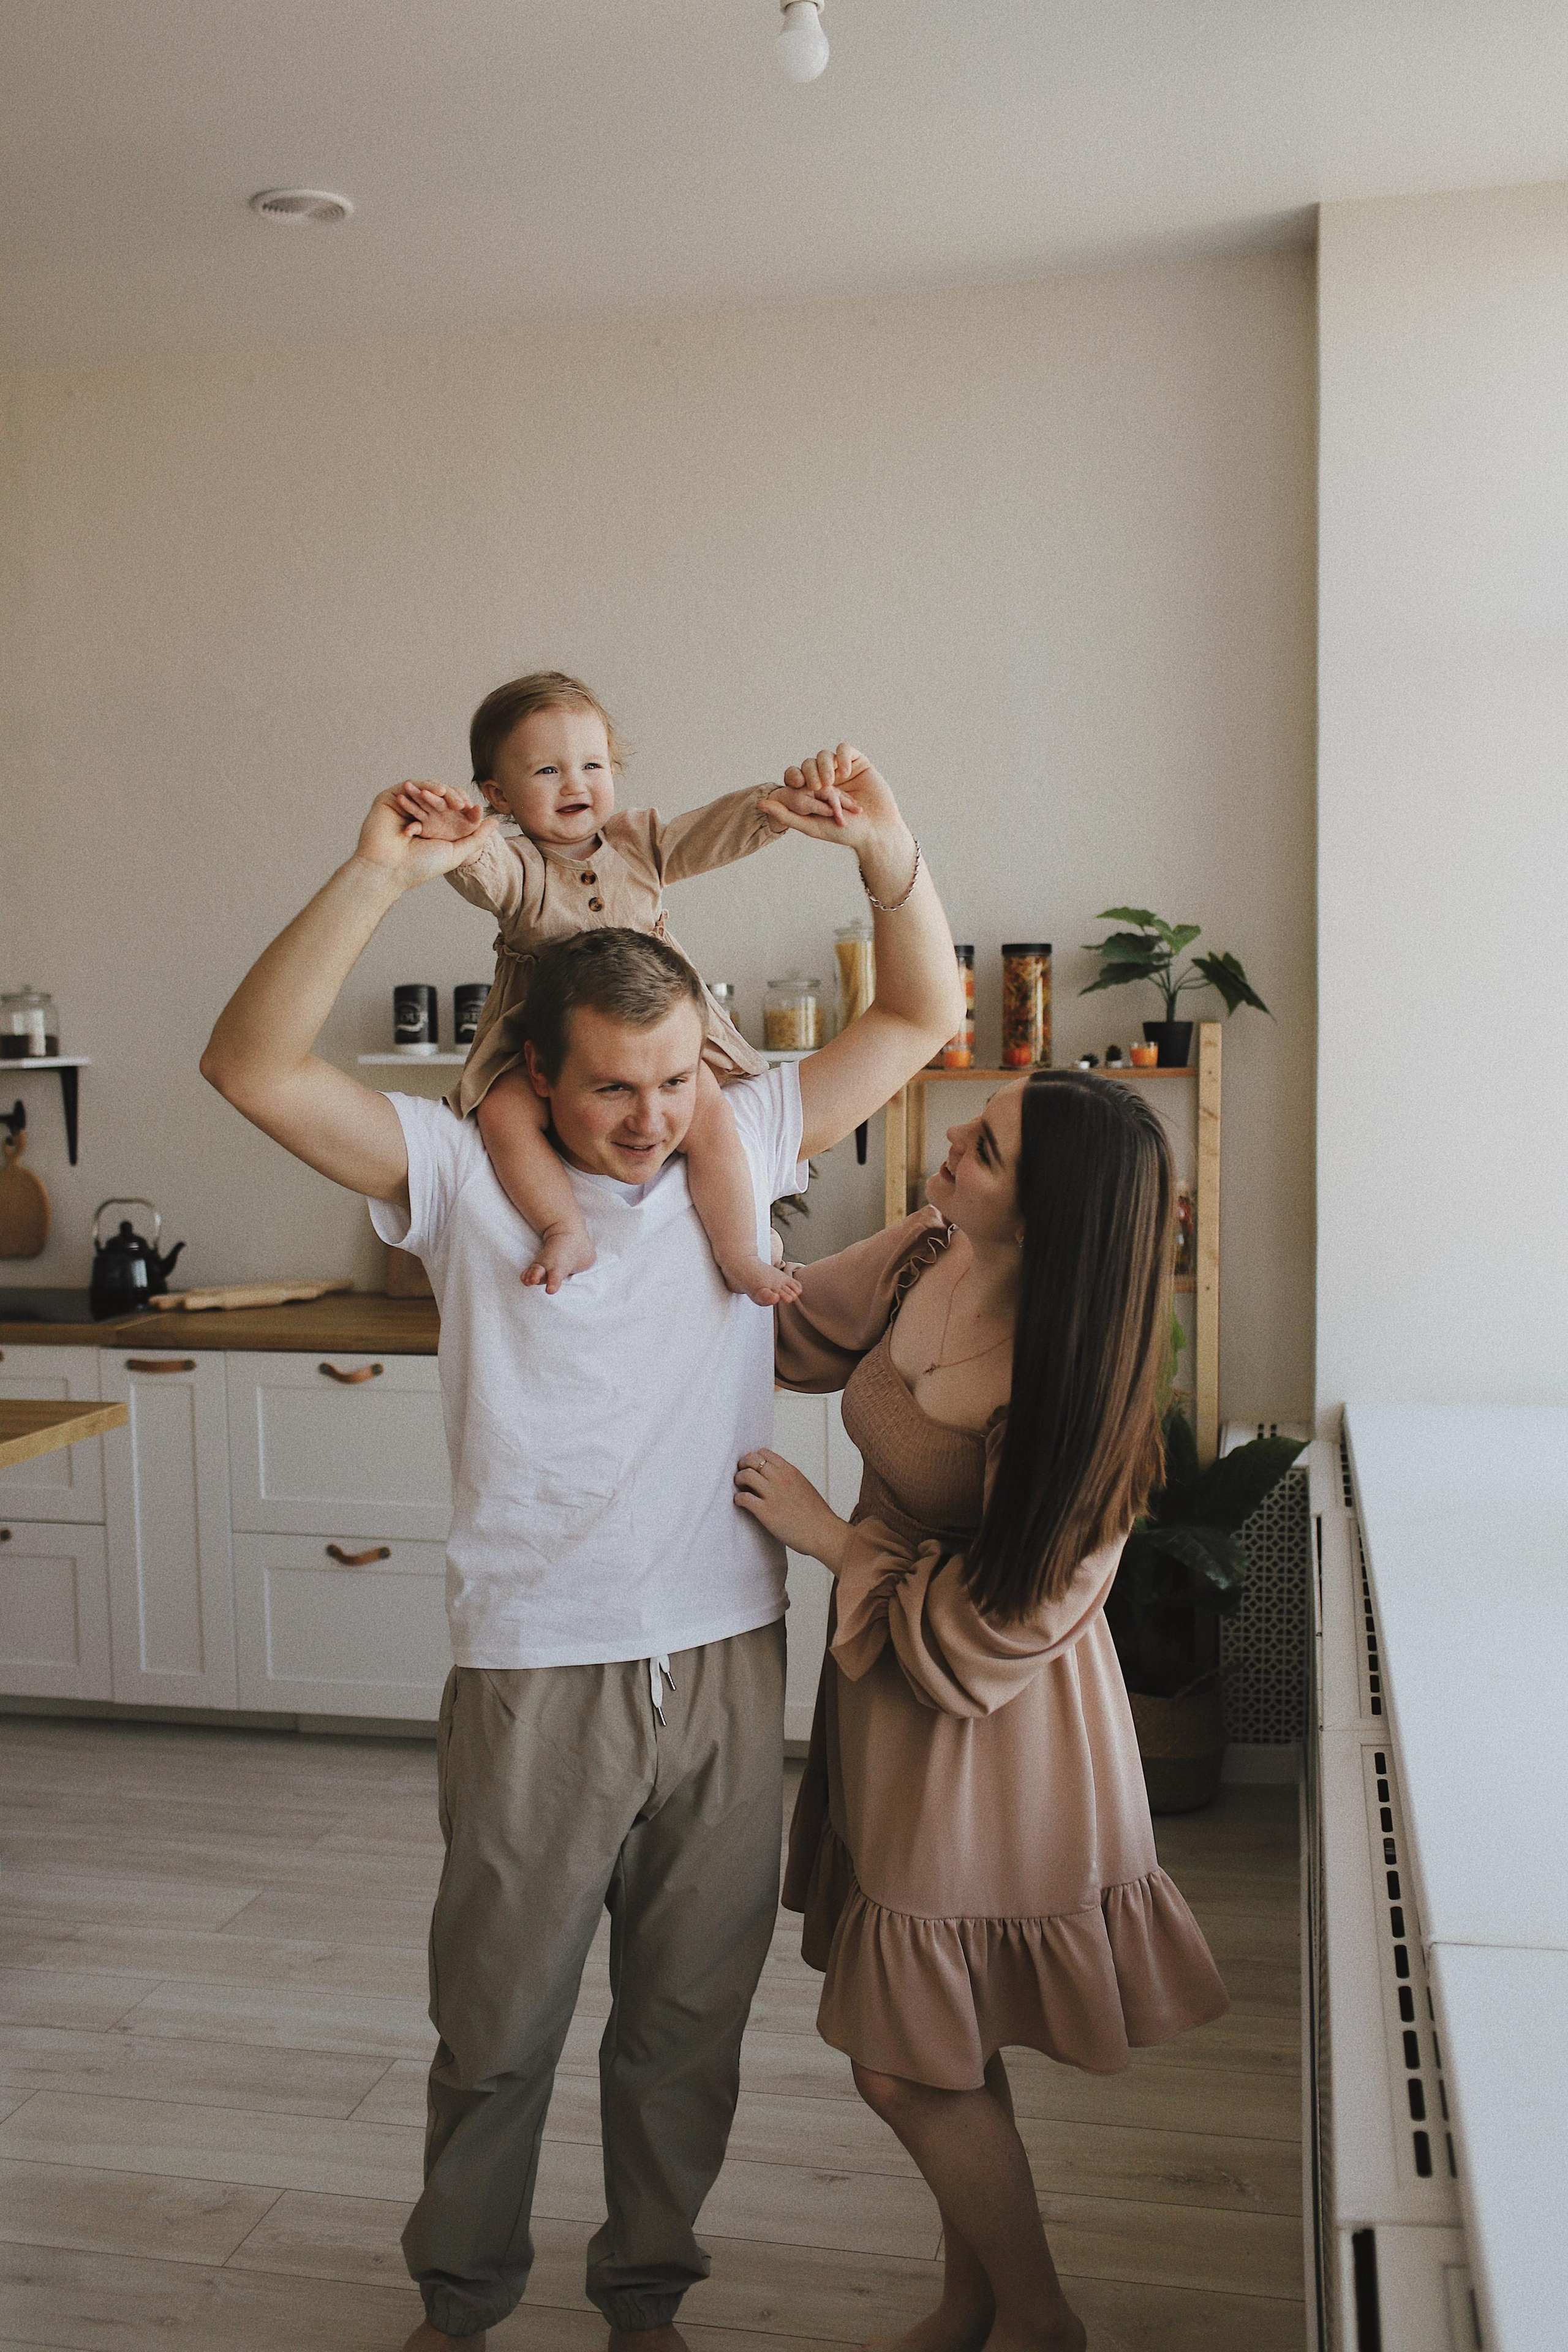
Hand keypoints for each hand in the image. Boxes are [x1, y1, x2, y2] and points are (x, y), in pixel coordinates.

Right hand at [352, 787, 498, 890]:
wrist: (390, 869)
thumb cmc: (420, 866)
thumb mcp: (456, 852)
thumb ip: (476, 837)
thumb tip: (494, 822)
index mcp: (433, 829)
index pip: (452, 811)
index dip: (465, 808)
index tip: (475, 810)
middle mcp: (418, 816)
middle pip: (440, 799)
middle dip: (454, 798)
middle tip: (462, 804)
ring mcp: (404, 806)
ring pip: (426, 791)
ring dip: (440, 792)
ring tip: (449, 797)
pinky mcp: (390, 798)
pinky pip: (410, 785)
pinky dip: (425, 785)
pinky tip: (437, 792)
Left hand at [734, 1449, 849, 1569]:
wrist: (823, 1533)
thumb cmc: (816, 1514)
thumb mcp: (803, 1486)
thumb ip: (788, 1478)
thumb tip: (773, 1477)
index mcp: (790, 1471)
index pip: (765, 1453)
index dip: (754, 1458)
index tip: (750, 1466)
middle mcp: (781, 1479)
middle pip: (752, 1460)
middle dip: (743, 1465)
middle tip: (741, 1474)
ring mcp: (773, 1494)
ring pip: (745, 1475)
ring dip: (738, 1479)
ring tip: (740, 1487)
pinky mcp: (766, 1512)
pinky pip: (744, 1498)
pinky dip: (738, 1499)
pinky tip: (741, 1503)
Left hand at [758, 748, 915, 899]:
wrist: (877, 832)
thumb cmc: (845, 833)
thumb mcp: (811, 825)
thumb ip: (785, 814)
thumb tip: (759, 803)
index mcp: (812, 793)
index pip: (795, 775)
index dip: (793, 776)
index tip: (798, 785)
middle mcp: (826, 779)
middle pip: (808, 764)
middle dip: (810, 773)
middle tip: (817, 788)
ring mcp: (842, 770)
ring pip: (824, 755)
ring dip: (824, 766)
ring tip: (831, 783)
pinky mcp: (858, 763)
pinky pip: (845, 749)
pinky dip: (842, 756)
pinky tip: (846, 772)